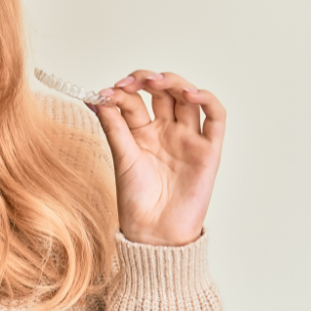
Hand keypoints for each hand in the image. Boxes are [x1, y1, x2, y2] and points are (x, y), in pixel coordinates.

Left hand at [88, 71, 225, 246]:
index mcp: (141, 131)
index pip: (135, 100)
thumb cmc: (136, 199)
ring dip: (174, 83)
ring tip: (155, 82)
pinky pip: (216, 118)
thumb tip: (95, 97)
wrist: (154, 231)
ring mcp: (188, 138)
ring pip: (188, 98)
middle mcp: (166, 130)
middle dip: (147, 80)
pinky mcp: (209, 150)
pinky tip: (191, 94)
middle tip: (130, 82)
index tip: (105, 92)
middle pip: (163, 92)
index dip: (122, 91)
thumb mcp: (121, 156)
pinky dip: (207, 100)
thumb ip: (113, 126)